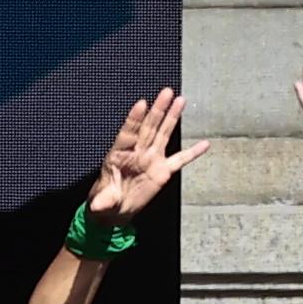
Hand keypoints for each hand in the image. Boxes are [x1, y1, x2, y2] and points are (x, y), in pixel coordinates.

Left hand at [81, 85, 203, 222]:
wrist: (116, 210)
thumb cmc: (105, 202)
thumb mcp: (102, 203)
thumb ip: (102, 202)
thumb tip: (98, 205)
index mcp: (119, 156)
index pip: (127, 134)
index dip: (134, 119)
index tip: (141, 104)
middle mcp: (137, 153)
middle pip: (148, 127)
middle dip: (157, 110)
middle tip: (166, 92)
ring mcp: (151, 159)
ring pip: (163, 134)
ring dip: (172, 118)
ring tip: (180, 100)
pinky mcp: (163, 171)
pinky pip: (180, 159)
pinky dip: (192, 153)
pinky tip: (204, 144)